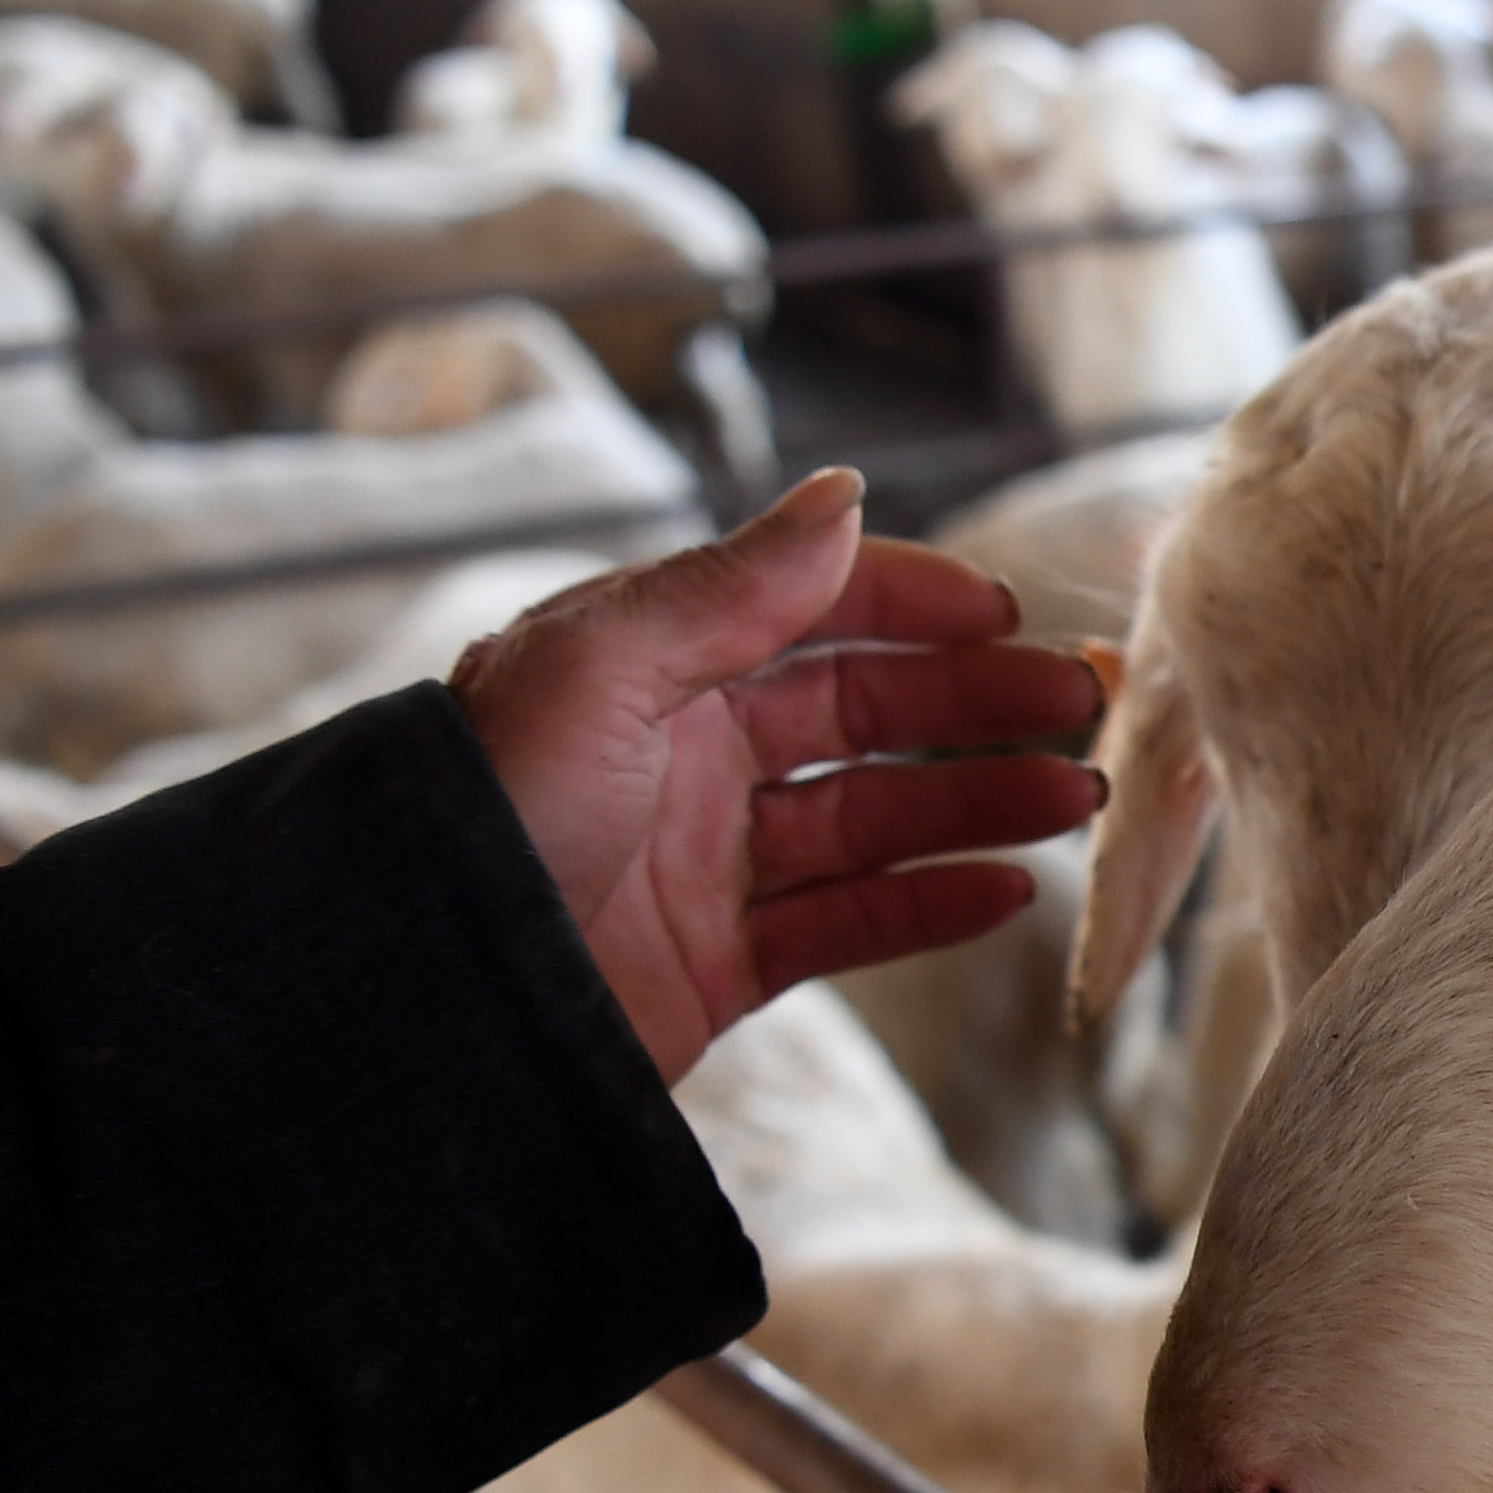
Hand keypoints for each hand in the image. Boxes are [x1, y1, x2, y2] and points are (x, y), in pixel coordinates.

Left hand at [449, 469, 1107, 1084]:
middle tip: (1079, 704)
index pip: (805, 612)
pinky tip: (1007, 889)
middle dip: (974, 703)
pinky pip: (849, 926)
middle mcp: (680, 757)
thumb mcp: (597, 671)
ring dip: (978, 802)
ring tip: (1070, 797)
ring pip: (873, 819)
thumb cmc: (483, 814)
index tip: (1008, 615)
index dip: (911, 605)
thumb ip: (730, 587)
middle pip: (858, 714)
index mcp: (646, 668)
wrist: (414, 998)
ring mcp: (703, 865)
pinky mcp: (716, 966)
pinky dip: (934, 904)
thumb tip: (843, 495)